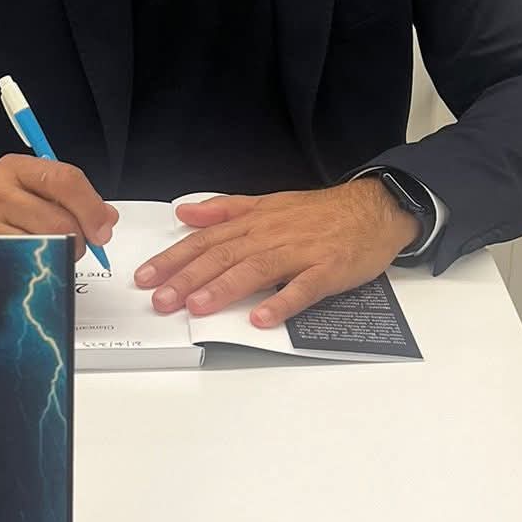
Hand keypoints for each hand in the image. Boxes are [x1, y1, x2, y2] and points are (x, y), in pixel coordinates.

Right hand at [0, 155, 117, 258]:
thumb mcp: (23, 186)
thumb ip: (67, 196)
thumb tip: (107, 218)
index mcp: (16, 168)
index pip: (66, 180)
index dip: (92, 208)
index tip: (102, 230)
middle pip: (59, 221)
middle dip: (78, 242)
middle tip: (77, 248)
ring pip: (43, 247)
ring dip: (58, 258)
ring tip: (52, 255)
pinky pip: (21, 265)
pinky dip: (35, 269)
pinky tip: (32, 265)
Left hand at [133, 181, 418, 327]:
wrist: (375, 208)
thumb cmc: (320, 212)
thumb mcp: (268, 203)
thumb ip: (226, 209)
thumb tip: (186, 213)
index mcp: (255, 221)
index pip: (206, 240)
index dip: (174, 258)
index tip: (145, 276)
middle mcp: (272, 235)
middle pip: (223, 255)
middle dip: (188, 278)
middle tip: (161, 299)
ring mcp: (300, 252)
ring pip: (256, 269)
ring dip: (224, 288)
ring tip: (197, 307)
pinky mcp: (328, 270)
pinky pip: (302, 288)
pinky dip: (282, 303)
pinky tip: (261, 318)